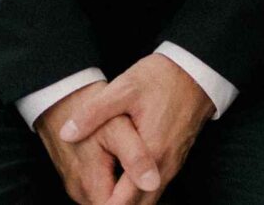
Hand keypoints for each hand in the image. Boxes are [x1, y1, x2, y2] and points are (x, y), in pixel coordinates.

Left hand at [58, 52, 213, 201]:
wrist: (197, 71)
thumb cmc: (161, 78)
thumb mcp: (124, 88)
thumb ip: (93, 113)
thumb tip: (66, 134)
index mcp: (151, 153)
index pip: (123, 201)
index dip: (101, 204)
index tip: (86, 198)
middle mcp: (164, 166)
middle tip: (91, 198)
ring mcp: (172, 165)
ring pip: (148, 201)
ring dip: (126, 202)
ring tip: (102, 192)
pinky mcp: (175, 160)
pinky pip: (155, 189)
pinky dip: (137, 195)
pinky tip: (120, 185)